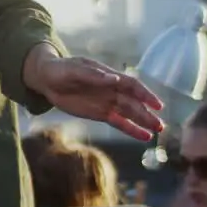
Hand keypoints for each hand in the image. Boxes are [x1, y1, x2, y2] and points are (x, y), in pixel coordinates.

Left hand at [24, 47, 163, 140]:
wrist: (45, 78)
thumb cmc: (59, 69)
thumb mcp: (73, 70)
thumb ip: (93, 75)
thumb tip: (114, 79)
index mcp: (107, 75)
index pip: (131, 85)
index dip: (145, 94)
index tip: (157, 105)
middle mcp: (111, 89)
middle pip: (134, 102)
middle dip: (147, 113)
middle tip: (161, 126)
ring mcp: (106, 102)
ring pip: (129, 113)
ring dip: (143, 122)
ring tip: (158, 131)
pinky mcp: (99, 113)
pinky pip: (119, 122)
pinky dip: (131, 129)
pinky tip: (143, 136)